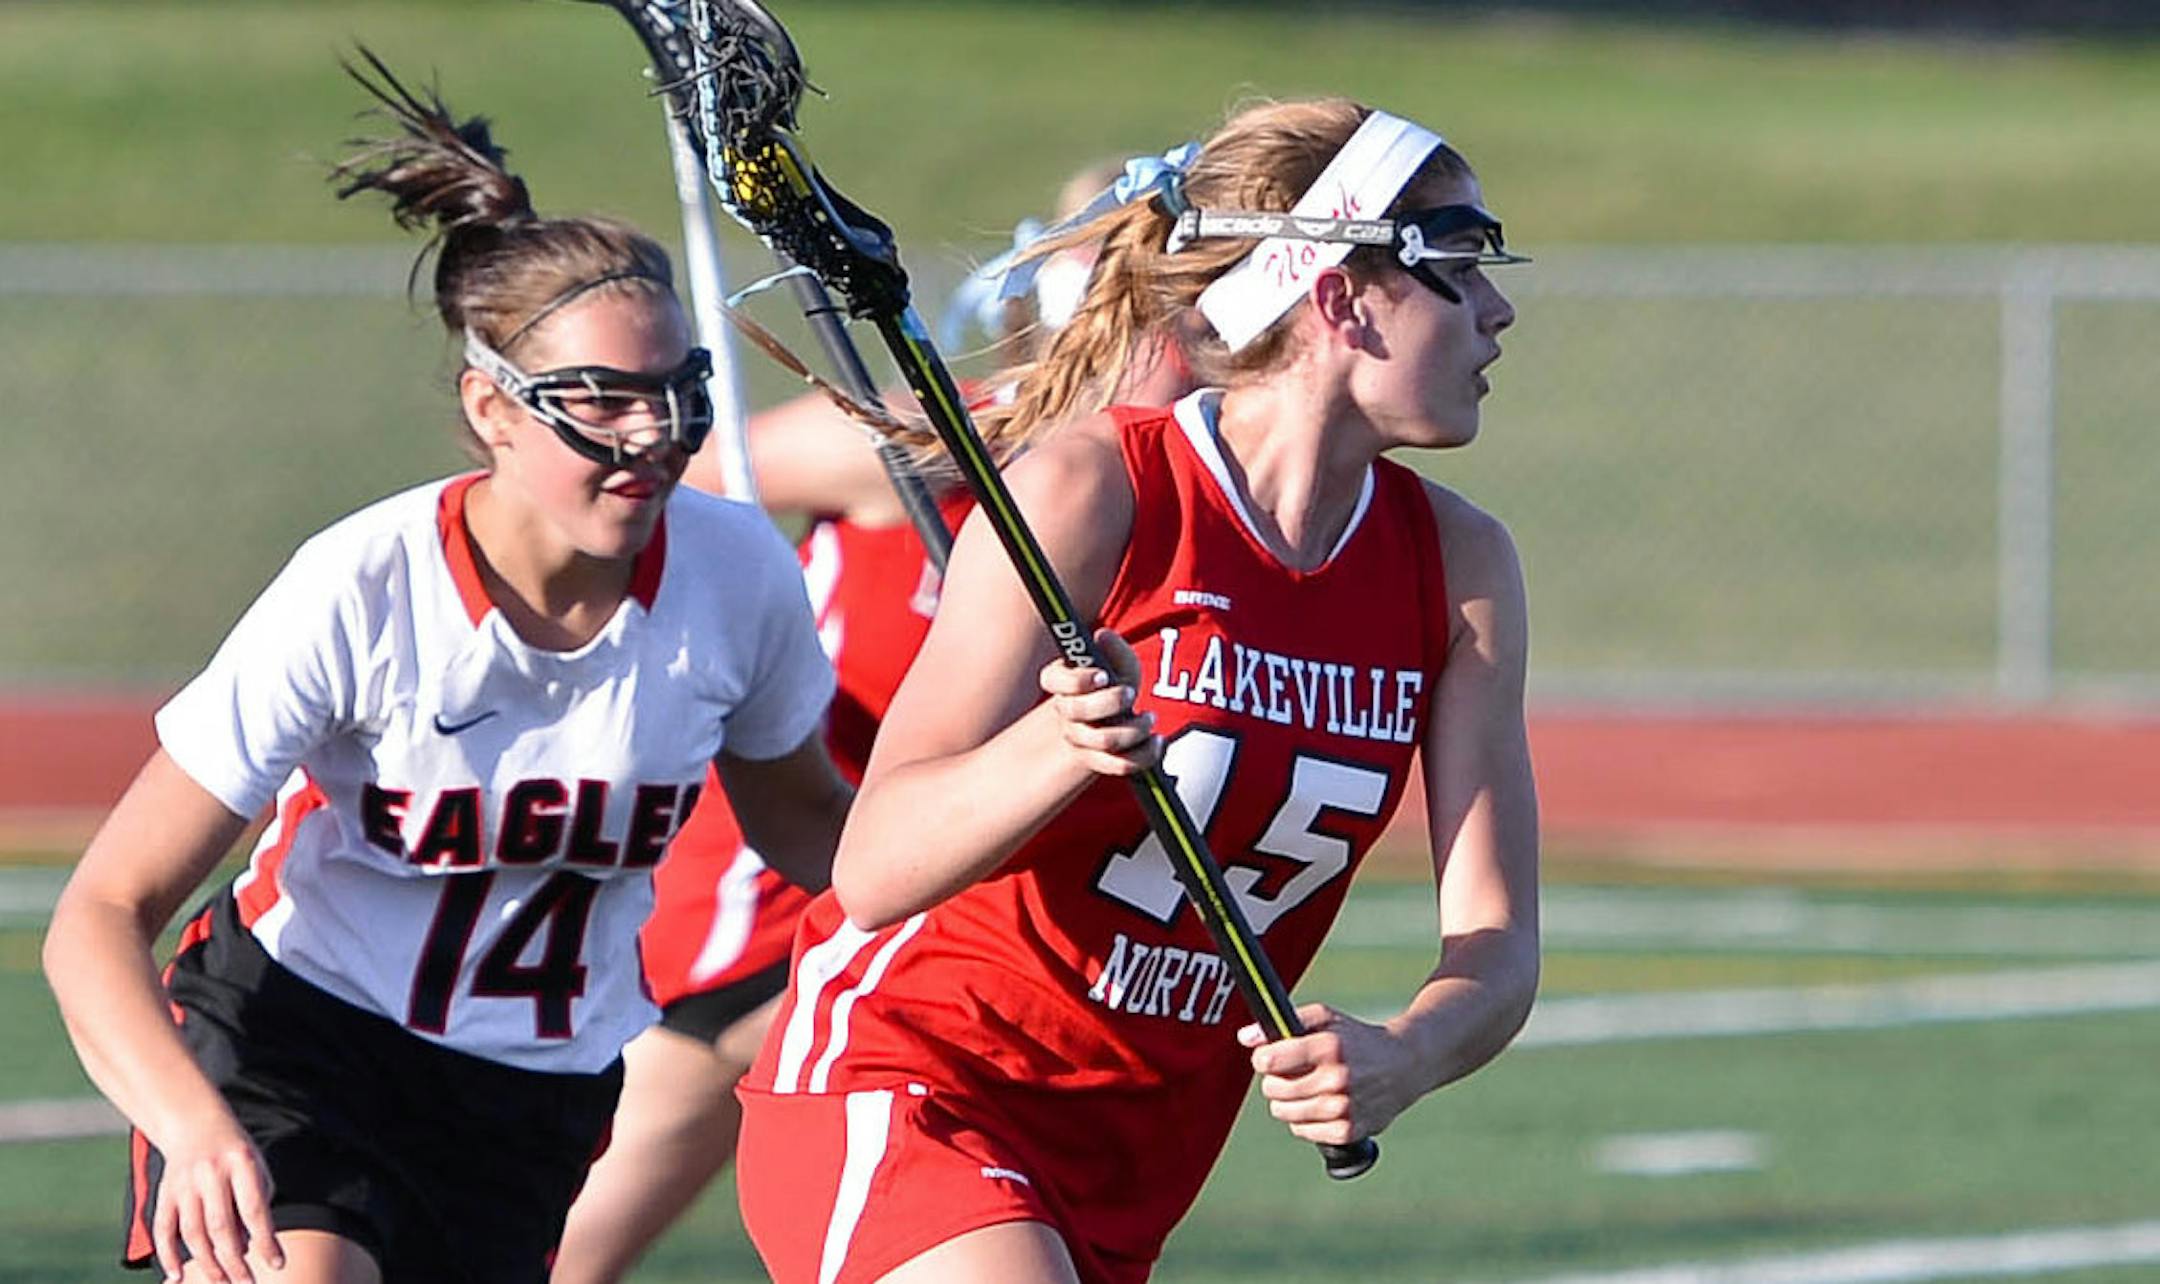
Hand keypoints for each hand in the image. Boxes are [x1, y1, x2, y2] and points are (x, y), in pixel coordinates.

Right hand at [151, 1113, 281, 1282]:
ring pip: (193, 1233)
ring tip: (224, 1282)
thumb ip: (257, 1202)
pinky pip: (163, 1229)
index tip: (277, 1264)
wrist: (195, 1124)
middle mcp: (211, 1173)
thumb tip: (249, 1246)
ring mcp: (184, 1184)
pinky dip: (168, 1255)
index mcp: (242, 1163)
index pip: (255, 1209)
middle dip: (236, 1260)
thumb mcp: (257, 1167)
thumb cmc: (236, 1153)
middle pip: (222, 1226)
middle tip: (248, 1282)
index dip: (266, 1240)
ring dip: (208, 1263)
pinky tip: (179, 1276)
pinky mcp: (164, 1193)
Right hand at [1037, 628, 1161, 776]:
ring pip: (1101, 742)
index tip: (1103, 676)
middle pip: (1076, 712)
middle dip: (1108, 702)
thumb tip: (1102, 636)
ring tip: (1148, 718)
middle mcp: (1066, 713)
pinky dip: (1144, 754)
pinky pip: (1119, 765)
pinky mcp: (1100, 762)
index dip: (1078, 681)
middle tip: (1130, 694)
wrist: (1117, 718)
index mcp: (1061, 682)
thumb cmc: (1115, 684)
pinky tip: (1158, 740)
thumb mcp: (1118, 662)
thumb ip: (1113, 649)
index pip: (1053, 680)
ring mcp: (1080, 740)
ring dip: (1133, 729)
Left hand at [1240, 1002, 1417, 1147]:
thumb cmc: (1358, 1039)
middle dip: (1274, 1080)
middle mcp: (1337, 1079)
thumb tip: (1245, 1037)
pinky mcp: (1349, 1131)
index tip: (1269, 1057)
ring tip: (1304, 1089)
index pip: (1269, 1060)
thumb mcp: (1326, 1018)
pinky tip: (1318, 1106)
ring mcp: (1344, 1108)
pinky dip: (1304, 1120)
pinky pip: (1303, 1131)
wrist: (1405, 1064)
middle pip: (1273, 1089)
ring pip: (1284, 1112)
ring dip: (1287, 1101)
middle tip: (1289, 1073)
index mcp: (1329, 1047)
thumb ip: (1283, 1022)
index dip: (1263, 1058)